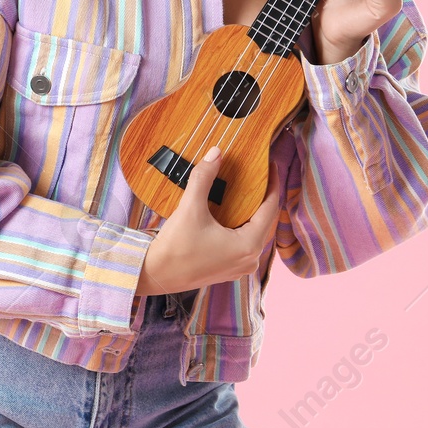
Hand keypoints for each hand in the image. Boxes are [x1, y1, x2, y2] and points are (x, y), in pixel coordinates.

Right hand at [136, 145, 279, 295]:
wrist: (155, 276)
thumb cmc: (175, 247)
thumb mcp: (190, 209)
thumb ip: (204, 178)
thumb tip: (216, 152)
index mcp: (248, 246)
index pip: (270, 209)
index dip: (273, 185)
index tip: (271, 166)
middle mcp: (250, 260)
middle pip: (265, 222)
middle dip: (262, 198)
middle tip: (258, 175)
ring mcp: (240, 267)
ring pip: (254, 233)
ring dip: (252, 213)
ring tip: (247, 191)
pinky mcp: (228, 270)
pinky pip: (243, 243)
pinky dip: (242, 226)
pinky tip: (232, 213)